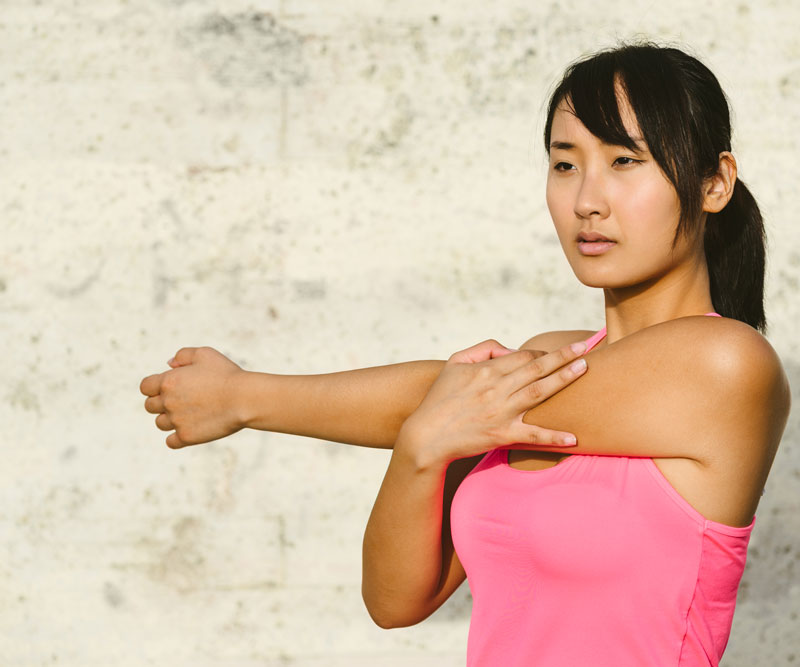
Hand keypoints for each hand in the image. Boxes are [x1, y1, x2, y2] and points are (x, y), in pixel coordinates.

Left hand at [139, 347, 246, 447]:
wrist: (244, 399)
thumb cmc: (227, 374)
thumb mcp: (205, 354)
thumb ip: (183, 355)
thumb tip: (169, 365)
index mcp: (168, 381)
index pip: (145, 387)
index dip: (155, 386)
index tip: (170, 387)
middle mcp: (168, 402)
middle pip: (150, 406)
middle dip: (162, 402)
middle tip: (184, 400)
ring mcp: (176, 421)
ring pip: (160, 424)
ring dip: (170, 419)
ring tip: (191, 413)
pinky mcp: (187, 437)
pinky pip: (171, 442)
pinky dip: (177, 437)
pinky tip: (191, 429)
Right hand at [397, 338, 587, 467]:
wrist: (426, 436)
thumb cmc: (439, 398)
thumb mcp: (454, 363)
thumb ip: (483, 349)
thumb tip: (510, 349)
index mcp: (486, 370)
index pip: (523, 355)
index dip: (542, 353)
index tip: (556, 354)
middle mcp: (496, 388)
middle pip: (536, 368)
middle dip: (562, 356)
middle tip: (584, 348)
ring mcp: (501, 412)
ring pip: (539, 392)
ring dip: (563, 380)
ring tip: (584, 369)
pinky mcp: (502, 435)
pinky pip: (532, 435)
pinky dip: (553, 436)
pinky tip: (573, 437)